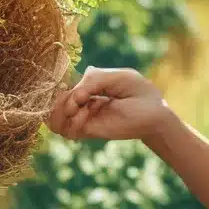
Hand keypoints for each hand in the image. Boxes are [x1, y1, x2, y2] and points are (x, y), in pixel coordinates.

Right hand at [48, 66, 169, 141]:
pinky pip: (67, 129)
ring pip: (54, 117)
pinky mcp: (89, 131)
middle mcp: (83, 101)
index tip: (79, 88)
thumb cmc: (138, 91)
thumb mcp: (116, 77)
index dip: (62, 86)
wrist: (154, 113)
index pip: (62, 85)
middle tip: (79, 101)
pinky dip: (71, 122)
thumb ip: (93, 80)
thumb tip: (74, 95)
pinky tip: (85, 117)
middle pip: (55, 102)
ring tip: (79, 110)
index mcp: (88, 84)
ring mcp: (84, 116)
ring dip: (63, 112)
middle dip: (62, 100)